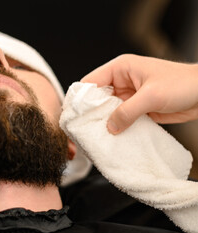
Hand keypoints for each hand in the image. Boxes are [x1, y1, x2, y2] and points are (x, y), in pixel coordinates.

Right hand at [81, 54, 197, 133]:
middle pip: (97, 98)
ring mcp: (129, 96)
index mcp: (121, 68)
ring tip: (96, 137)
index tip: (74, 115)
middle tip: (83, 130)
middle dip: (91, 113)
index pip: (91, 81)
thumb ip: (127, 111)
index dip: (81, 98)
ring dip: (104, 122)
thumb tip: (110, 127)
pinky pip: (121, 118)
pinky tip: (112, 138)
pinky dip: (117, 127)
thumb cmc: (184, 83)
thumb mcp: (151, 96)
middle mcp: (122, 81)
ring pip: (108, 110)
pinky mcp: (137, 109)